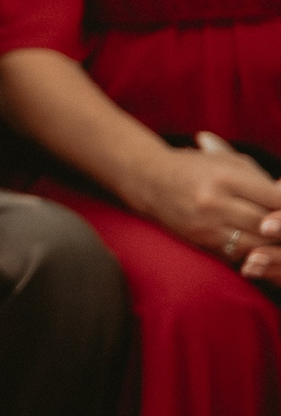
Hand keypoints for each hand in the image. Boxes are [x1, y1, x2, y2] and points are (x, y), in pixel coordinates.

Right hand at [146, 132, 280, 270]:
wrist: (149, 179)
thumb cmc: (197, 167)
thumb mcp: (230, 162)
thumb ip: (263, 181)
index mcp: (224, 177)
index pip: (274, 199)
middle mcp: (213, 202)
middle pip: (266, 224)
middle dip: (280, 225)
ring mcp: (204, 225)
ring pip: (255, 244)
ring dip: (269, 242)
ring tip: (272, 235)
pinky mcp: (199, 241)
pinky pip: (237, 253)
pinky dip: (251, 250)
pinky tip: (257, 243)